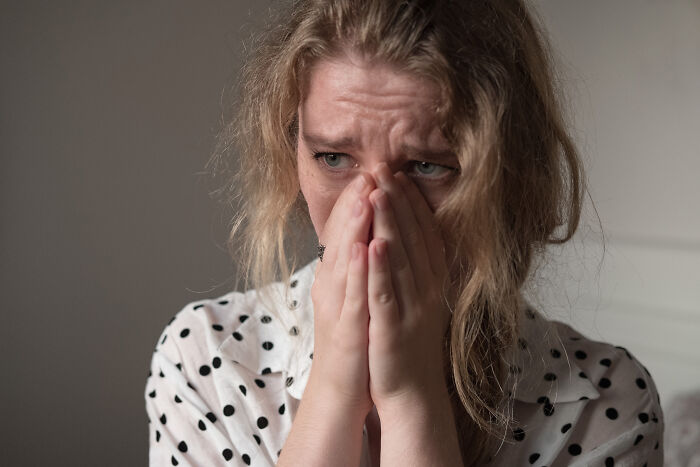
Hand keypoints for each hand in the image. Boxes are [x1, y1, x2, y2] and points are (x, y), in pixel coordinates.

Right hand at [306, 172, 375, 416]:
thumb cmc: (352, 340)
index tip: (369, 172)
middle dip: (355, 203)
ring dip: (354, 226)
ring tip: (364, 195)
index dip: (355, 202)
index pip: (344, 232)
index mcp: (336, 277)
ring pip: (345, 260)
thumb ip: (355, 266)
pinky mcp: (346, 330)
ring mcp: (337, 307)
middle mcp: (331, 287)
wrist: (343, 388)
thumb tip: (366, 237)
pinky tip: (364, 247)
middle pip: (342, 238)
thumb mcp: (352, 296)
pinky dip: (357, 270)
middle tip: (367, 170)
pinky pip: (353, 296)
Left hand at [366, 163, 451, 411]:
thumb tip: (406, 234)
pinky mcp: (393, 327)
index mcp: (431, 280)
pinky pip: (386, 292)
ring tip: (379, 192)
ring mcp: (412, 307)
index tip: (398, 175)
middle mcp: (426, 289)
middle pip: (413, 237)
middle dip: (398, 201)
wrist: (412, 391)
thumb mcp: (418, 298)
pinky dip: (380, 268)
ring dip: (389, 224)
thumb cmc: (410, 341)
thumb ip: (415, 267)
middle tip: (385, 168)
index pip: (424, 232)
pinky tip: (374, 244)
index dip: (411, 202)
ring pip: (400, 258)